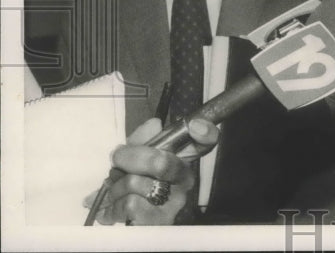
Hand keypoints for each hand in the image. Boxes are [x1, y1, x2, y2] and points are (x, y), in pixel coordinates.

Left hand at [84, 117, 218, 224]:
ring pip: (137, 184)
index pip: (206, 142)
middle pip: (161, 162)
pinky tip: (114, 208)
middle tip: (118, 158)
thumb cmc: (132, 184)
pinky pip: (130, 205)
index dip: (205, 132)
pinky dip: (114, 205)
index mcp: (182, 160)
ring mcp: (173, 203)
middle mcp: (184, 181)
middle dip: (130, 158)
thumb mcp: (134, 157)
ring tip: (115, 190)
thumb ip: (143, 138)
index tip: (195, 126)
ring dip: (116, 186)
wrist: (120, 220)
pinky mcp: (158, 223)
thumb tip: (154, 125)